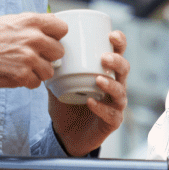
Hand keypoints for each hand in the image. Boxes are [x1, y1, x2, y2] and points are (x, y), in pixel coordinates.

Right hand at [0, 12, 66, 88]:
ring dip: (38, 72)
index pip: (62, 28)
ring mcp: (28, 57)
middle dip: (48, 57)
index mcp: (30, 21)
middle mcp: (33, 37)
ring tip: (22, 68)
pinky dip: (27, 82)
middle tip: (33, 57)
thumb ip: (32, 24)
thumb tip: (51, 26)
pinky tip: (15, 75)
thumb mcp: (9, 21)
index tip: (49, 41)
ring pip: (49, 71)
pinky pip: (36, 83)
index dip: (56, 37)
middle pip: (59, 52)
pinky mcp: (21, 75)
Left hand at [50, 30, 129, 156]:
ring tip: (98, 79)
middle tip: (104, 58)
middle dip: (117, 61)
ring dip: (111, 84)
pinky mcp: (112, 122)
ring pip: (121, 92)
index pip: (118, 54)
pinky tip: (91, 102)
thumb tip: (44, 51)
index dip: (119, 43)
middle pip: (124, 70)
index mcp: (106, 72)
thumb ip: (54, 69)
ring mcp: (115, 105)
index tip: (112, 35)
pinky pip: (111, 115)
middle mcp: (115, 86)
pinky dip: (101, 108)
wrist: (66, 134)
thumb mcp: (58, 84)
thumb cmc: (67, 105)